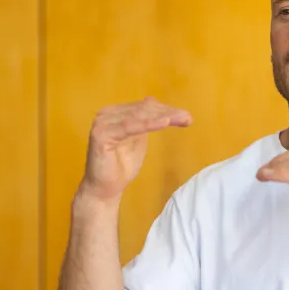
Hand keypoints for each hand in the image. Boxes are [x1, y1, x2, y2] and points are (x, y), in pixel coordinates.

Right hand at [78, 97, 192, 201]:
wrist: (105, 189)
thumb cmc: (121, 166)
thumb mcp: (138, 139)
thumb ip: (145, 122)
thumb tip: (152, 101)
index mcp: (115, 113)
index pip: (143, 107)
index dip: (165, 109)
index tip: (186, 116)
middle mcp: (106, 114)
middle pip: (142, 110)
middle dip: (167, 113)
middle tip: (187, 117)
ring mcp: (102, 123)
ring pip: (137, 116)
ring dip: (161, 117)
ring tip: (180, 119)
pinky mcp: (101, 135)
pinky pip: (129, 127)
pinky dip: (147, 124)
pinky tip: (163, 123)